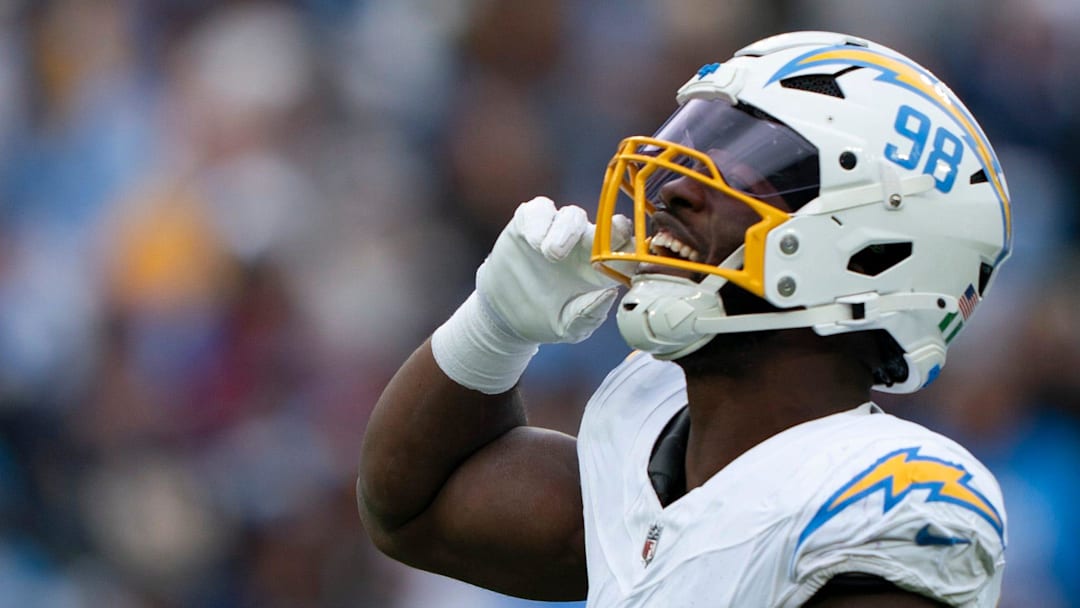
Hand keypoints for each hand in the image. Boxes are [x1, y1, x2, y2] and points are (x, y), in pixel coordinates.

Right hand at [477, 196, 631, 343]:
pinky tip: (534, 243)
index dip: (632, 248)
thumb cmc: (544, 319)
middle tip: (597, 245)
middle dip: (608, 229)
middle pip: (605, 225)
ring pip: (572, 215)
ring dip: (566, 230)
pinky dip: (539, 223)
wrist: (504, 315)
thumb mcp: (568, 328)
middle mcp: (583, 245)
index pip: (626, 249)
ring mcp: (557, 231)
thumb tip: (609, 294)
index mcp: (601, 269)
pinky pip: (539, 210)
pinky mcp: (529, 223)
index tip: (628, 257)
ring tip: (552, 254)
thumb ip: (588, 316)